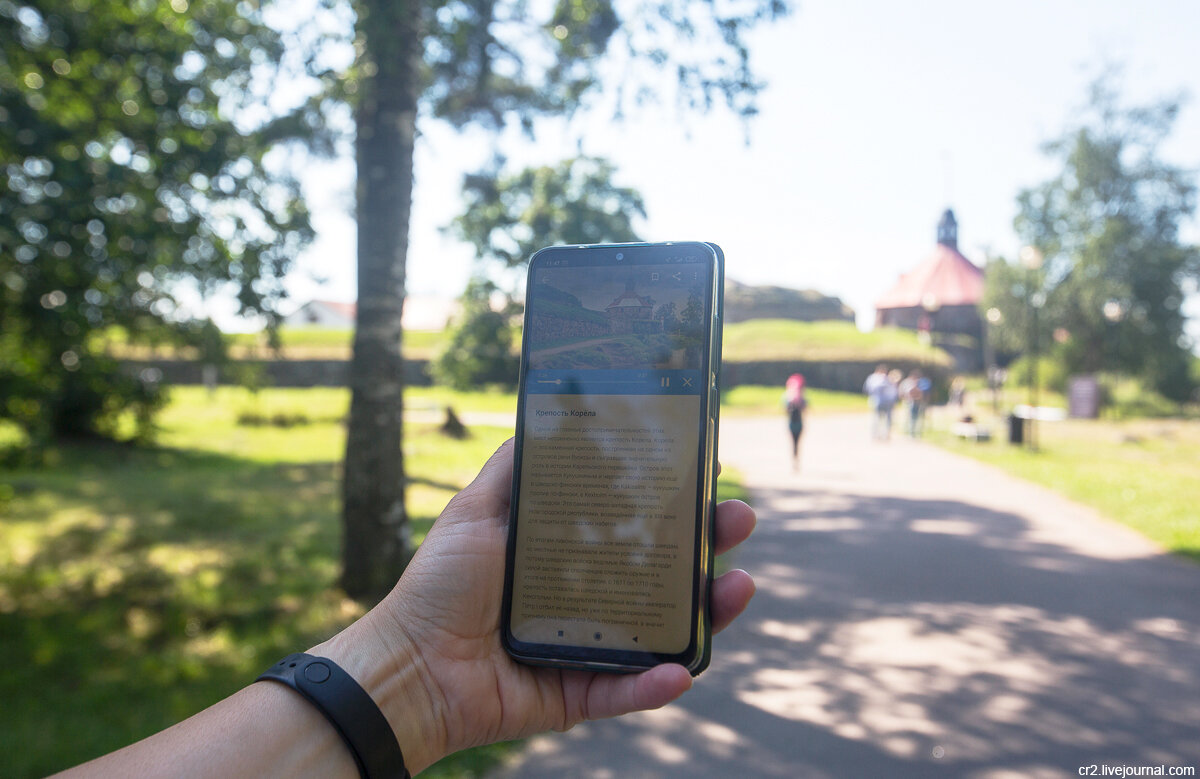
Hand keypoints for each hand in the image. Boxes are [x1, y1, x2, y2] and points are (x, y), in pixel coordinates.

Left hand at [325, 439, 756, 772]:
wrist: (407, 662)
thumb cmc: (438, 584)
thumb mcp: (477, 509)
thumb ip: (515, 468)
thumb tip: (550, 414)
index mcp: (570, 557)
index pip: (635, 528)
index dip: (674, 506)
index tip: (706, 478)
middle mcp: (588, 601)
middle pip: (663, 576)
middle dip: (707, 549)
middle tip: (738, 519)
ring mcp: (589, 650)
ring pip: (662, 633)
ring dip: (708, 614)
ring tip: (739, 585)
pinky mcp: (579, 695)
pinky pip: (626, 694)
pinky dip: (655, 685)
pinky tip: (681, 670)